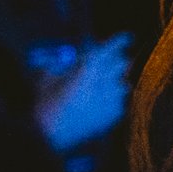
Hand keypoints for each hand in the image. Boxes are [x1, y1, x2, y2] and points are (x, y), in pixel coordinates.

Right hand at [33, 35, 130, 151]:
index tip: (127, 37)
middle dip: (117, 61)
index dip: (121, 40)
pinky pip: (120, 103)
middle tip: (108, 64)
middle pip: (123, 63)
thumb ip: (58, 64)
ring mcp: (113, 98)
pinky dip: (113, 101)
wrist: (48, 134)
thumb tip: (62, 59)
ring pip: (124, 84)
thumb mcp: (46, 76)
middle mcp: (107, 78)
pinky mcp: (114, 115)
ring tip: (104, 86)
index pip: (114, 46)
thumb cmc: (45, 102)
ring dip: (117, 82)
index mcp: (91, 65)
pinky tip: (101, 104)